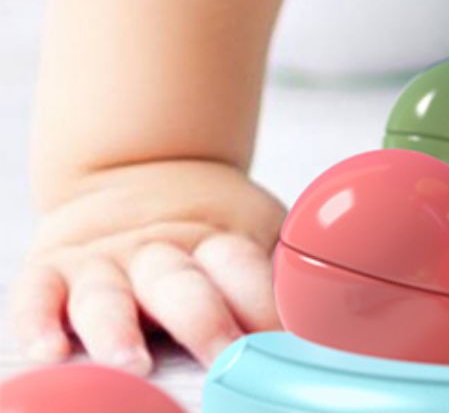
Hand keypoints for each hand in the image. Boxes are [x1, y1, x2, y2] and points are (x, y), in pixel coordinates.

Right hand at [9, 159, 283, 372]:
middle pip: (181, 285)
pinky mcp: (52, 269)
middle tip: (223, 354)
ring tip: (131, 363)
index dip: (264, 300)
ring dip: (118, 330)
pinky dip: (39, 321)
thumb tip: (327, 321)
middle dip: (203, 321)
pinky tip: (49, 350)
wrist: (138, 169)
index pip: (243, 266)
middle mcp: (159, 251)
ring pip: (108, 296)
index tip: (284, 338)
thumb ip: (272, 276)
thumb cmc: (204, 231)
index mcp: (217, 241)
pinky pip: (37, 295)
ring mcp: (103, 261)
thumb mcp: (249, 236)